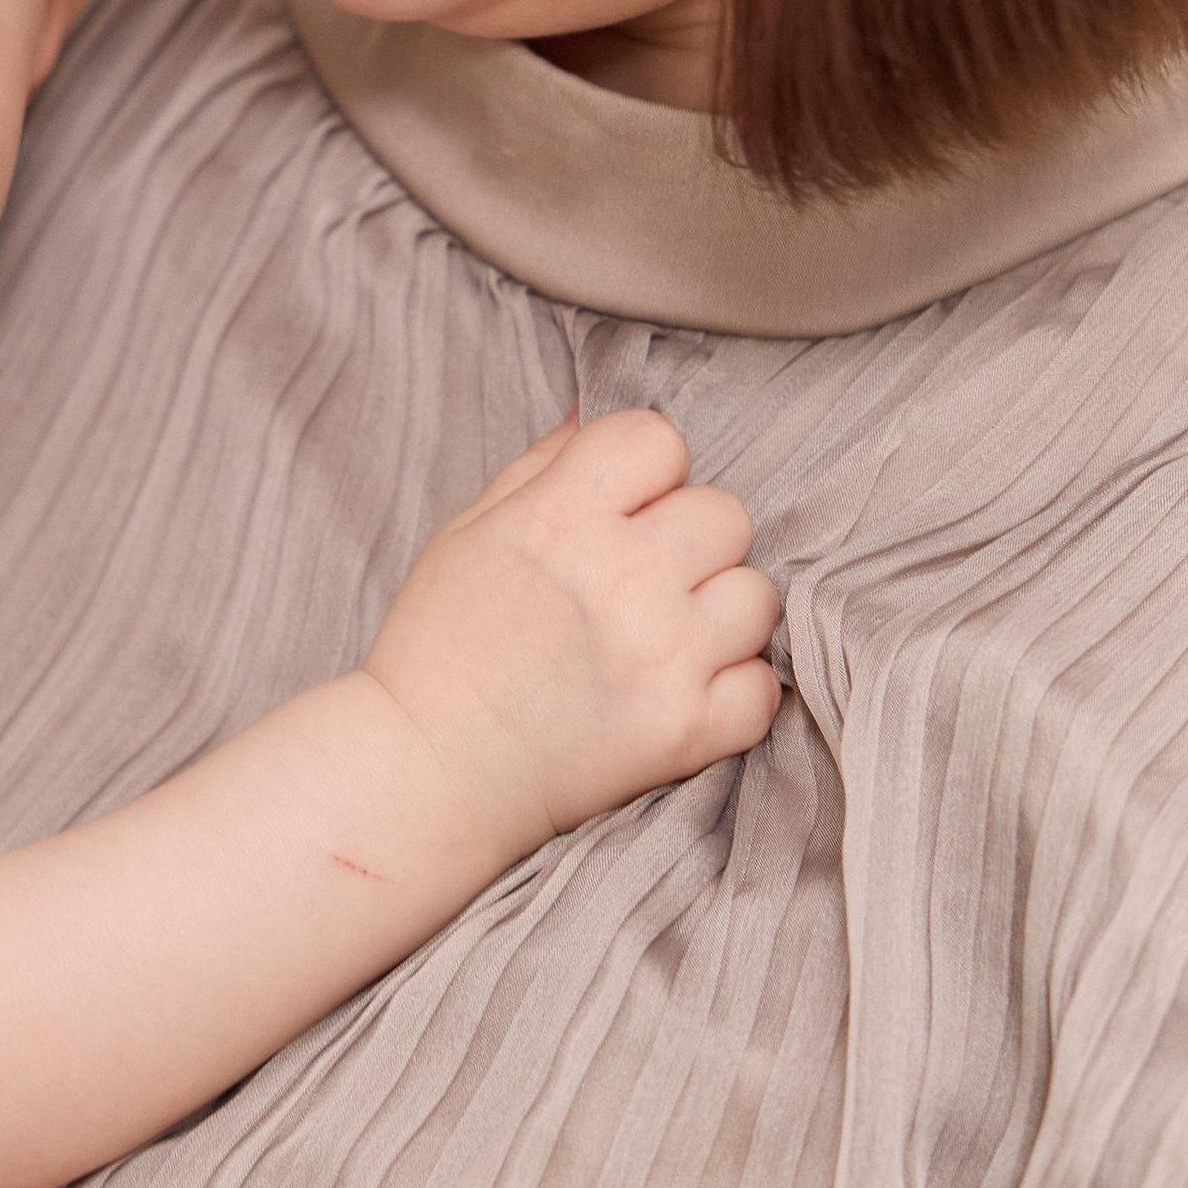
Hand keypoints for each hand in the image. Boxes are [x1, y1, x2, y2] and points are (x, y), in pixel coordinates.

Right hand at [362, 409, 779, 851]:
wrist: (425, 775)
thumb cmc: (438, 647)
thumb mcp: (468, 532)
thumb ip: (543, 465)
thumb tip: (596, 412)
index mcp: (560, 517)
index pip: (660, 439)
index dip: (644, 470)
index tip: (621, 506)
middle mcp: (623, 578)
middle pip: (726, 513)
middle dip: (687, 537)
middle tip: (642, 577)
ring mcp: (663, 658)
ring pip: (758, 595)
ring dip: (718, 611)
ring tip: (665, 634)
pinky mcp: (686, 732)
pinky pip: (762, 687)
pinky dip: (731, 689)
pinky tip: (681, 688)